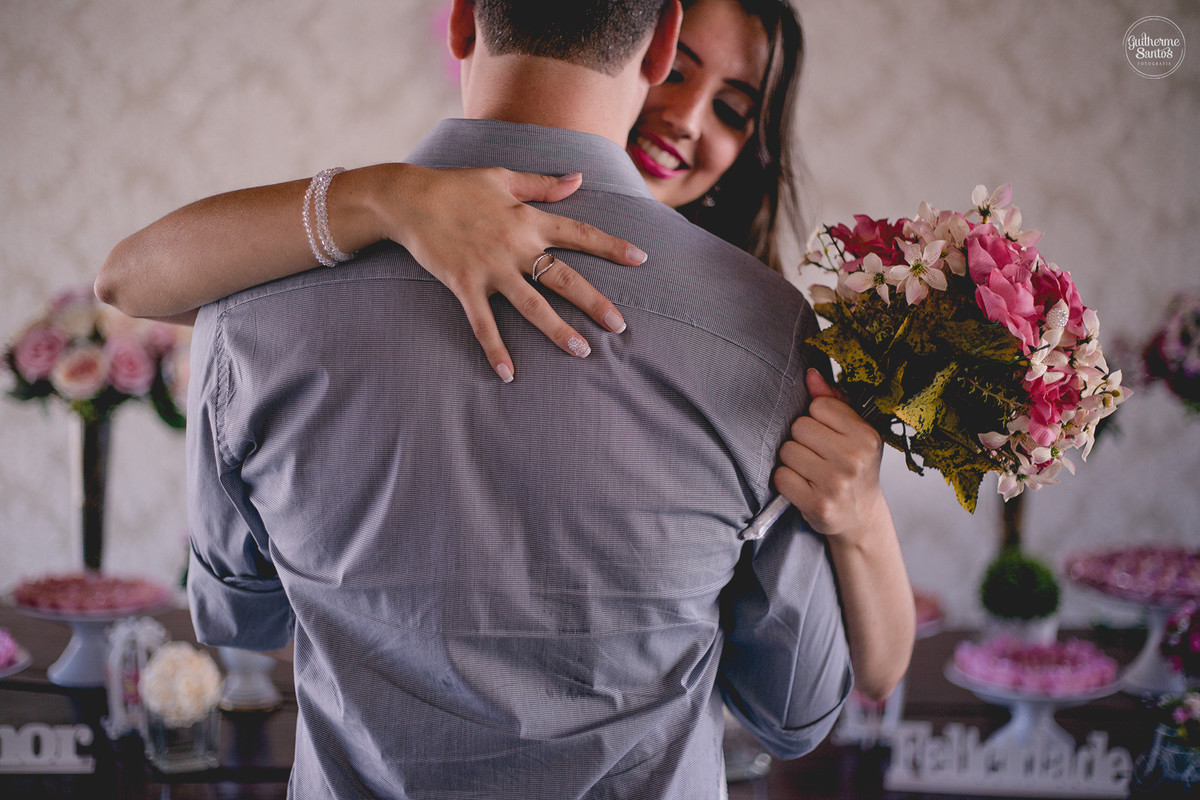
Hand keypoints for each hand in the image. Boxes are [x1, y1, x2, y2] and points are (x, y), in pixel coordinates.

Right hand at [380, 166, 646, 381]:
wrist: (409, 198)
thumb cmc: (457, 185)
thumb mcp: (503, 177)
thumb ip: (543, 184)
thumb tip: (579, 179)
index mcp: (528, 219)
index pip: (579, 234)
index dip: (611, 247)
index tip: (641, 259)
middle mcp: (515, 245)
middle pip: (563, 277)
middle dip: (594, 302)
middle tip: (619, 326)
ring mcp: (490, 268)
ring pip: (532, 305)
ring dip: (557, 330)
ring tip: (581, 351)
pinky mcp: (464, 284)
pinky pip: (483, 323)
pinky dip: (495, 349)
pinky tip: (509, 374)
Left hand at [773, 369, 886, 540]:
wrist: (860, 516)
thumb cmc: (854, 467)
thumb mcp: (855, 433)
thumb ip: (833, 401)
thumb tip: (811, 375)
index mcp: (866, 436)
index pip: (819, 406)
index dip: (817, 419)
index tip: (828, 435)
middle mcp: (853, 459)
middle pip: (800, 427)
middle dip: (802, 439)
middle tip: (818, 455)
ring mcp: (835, 483)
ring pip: (787, 450)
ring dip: (792, 460)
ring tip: (810, 470)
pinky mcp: (816, 504)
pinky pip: (781, 476)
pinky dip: (786, 480)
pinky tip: (803, 485)